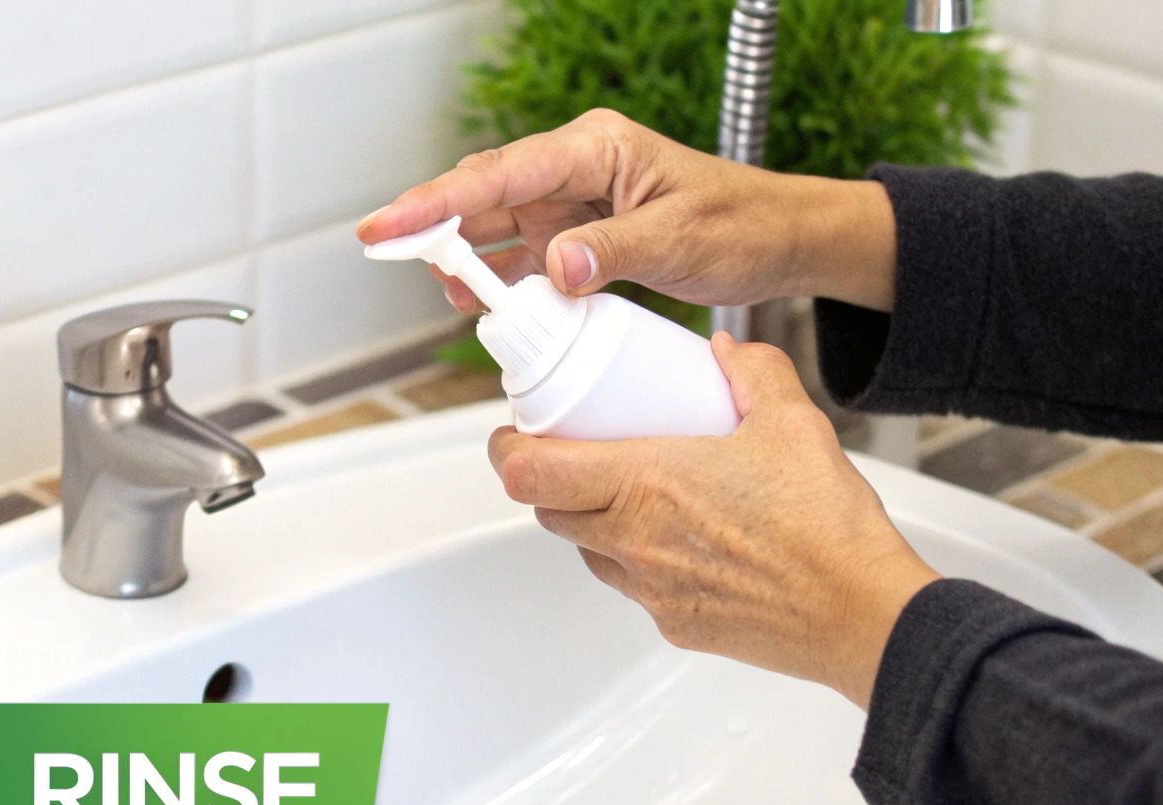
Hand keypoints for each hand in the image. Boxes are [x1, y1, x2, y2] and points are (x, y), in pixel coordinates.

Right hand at [357, 108, 897, 313]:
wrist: (780, 242)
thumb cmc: (743, 224)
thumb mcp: (681, 240)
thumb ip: (613, 252)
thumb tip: (555, 269)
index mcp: (596, 148)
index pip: (501, 171)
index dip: (438, 200)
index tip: (393, 225)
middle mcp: (576, 169)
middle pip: (485, 192)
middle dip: (431, 222)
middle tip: (382, 250)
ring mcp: (574, 204)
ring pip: (496, 224)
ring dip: (461, 255)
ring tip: (434, 286)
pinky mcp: (579, 238)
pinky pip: (524, 256)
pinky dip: (498, 278)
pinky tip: (476, 299)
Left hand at [486, 333, 938, 705]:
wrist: (861, 613)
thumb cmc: (827, 527)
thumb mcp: (793, 421)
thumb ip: (753, 372)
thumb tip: (727, 352)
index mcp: (646, 485)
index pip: (531, 473)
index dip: (507, 451)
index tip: (513, 433)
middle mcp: (635, 543)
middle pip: (548, 512)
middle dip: (547, 481)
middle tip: (570, 452)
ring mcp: (652, 591)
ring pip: (588, 552)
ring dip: (590, 521)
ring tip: (629, 493)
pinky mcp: (676, 625)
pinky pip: (633, 587)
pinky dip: (636, 559)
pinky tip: (679, 538)